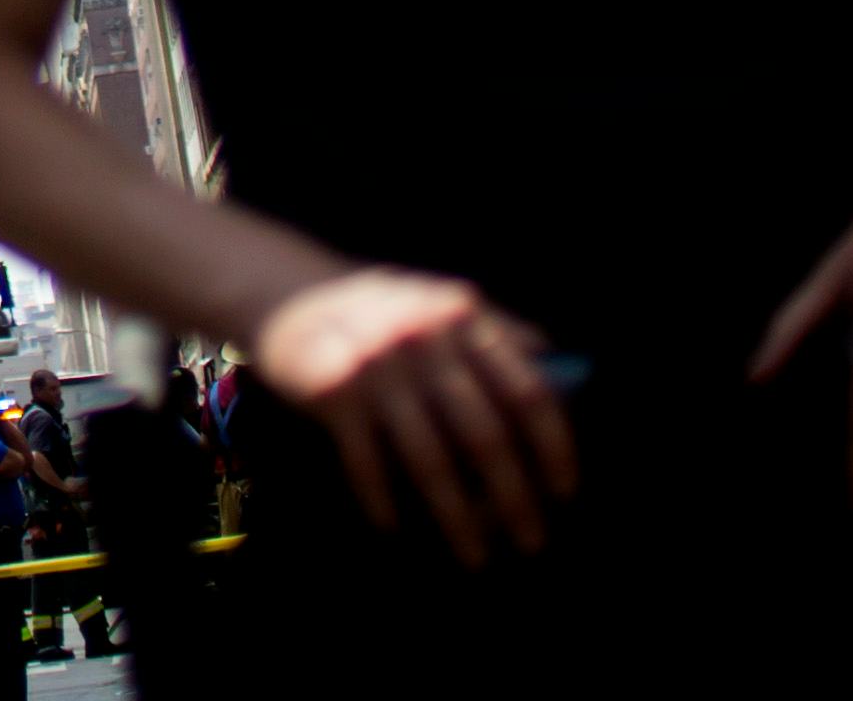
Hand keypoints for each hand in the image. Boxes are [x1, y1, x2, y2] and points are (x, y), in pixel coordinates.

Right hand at [246, 259, 573, 565]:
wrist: (286, 296)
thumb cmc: (382, 313)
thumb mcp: (442, 306)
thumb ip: (498, 334)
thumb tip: (566, 376)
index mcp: (463, 319)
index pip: (527, 389)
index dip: (553, 445)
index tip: (564, 491)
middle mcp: (425, 340)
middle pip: (485, 436)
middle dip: (514, 498)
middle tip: (531, 540)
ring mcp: (378, 368)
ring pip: (431, 461)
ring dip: (458, 518)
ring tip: (476, 556)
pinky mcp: (333, 393)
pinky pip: (368, 464)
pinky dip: (384, 503)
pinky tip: (395, 530)